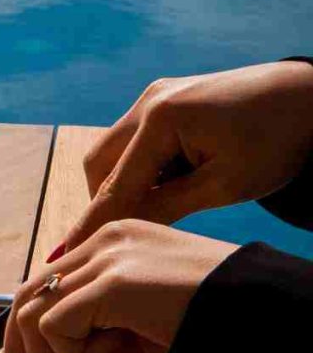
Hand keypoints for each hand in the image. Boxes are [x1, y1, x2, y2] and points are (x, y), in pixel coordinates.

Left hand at [0, 219, 234, 352]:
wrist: (265, 318)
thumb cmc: (211, 327)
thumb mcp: (143, 330)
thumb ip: (98, 335)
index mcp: (112, 245)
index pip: (44, 287)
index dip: (24, 336)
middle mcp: (104, 242)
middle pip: (26, 296)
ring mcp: (108, 256)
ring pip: (33, 314)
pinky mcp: (114, 282)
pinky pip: (54, 327)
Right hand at [61, 60, 312, 251]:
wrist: (312, 97)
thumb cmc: (278, 142)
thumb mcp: (224, 186)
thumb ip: (165, 208)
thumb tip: (118, 235)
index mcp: (162, 119)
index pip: (114, 185)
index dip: (90, 224)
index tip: (64, 256)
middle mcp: (148, 101)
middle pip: (99, 163)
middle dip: (107, 199)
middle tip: (132, 230)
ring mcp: (154, 96)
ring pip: (113, 151)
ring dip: (124, 183)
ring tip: (163, 203)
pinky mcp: (164, 98)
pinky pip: (134, 141)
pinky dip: (141, 167)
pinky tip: (173, 181)